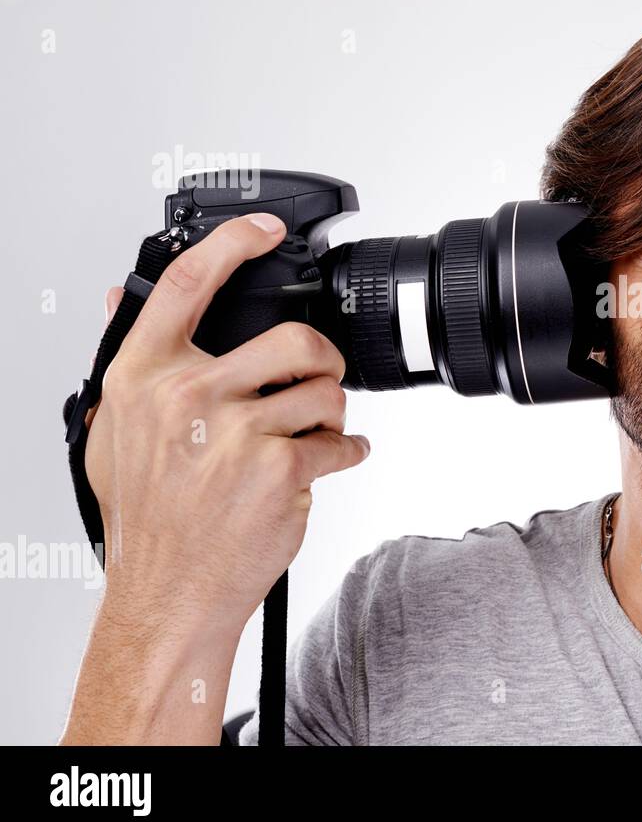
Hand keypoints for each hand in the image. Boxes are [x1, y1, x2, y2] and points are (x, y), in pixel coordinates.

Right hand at [83, 212, 369, 632]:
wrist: (168, 594)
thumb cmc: (148, 519)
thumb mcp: (113, 433)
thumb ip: (128, 365)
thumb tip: (115, 298)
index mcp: (144, 379)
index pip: (185, 285)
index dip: (230, 242)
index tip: (263, 227)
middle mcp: (188, 397)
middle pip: (291, 337)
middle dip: (322, 357)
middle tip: (320, 375)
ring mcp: (236, 431)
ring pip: (325, 389)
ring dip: (332, 412)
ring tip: (314, 432)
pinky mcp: (280, 467)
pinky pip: (341, 440)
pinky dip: (348, 451)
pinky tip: (332, 459)